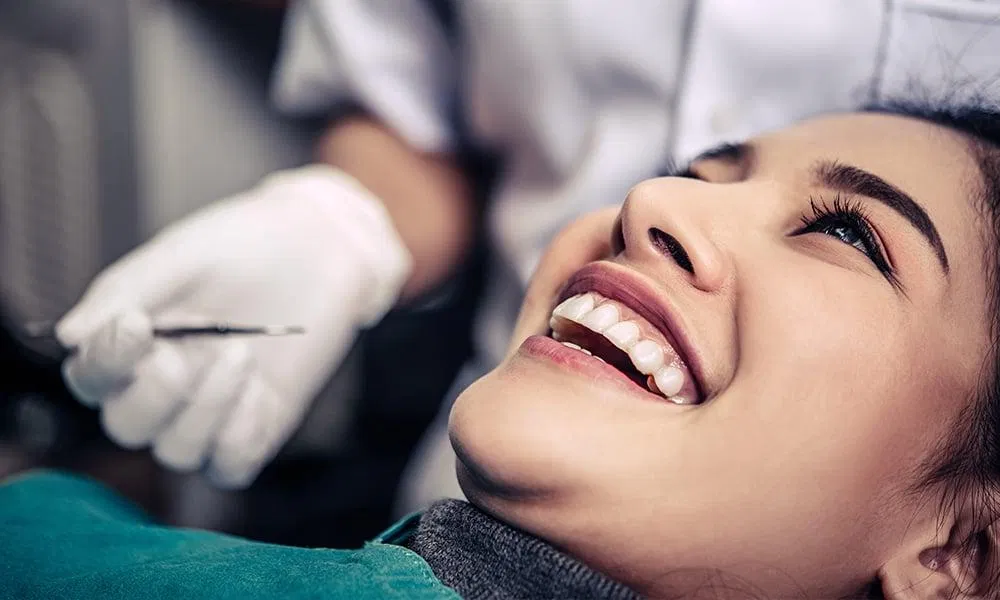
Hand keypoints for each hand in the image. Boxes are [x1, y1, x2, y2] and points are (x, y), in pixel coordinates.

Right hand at [56, 166, 411, 487]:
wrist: (321, 246)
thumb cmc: (247, 244)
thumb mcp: (183, 255)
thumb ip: (126, 291)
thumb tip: (67, 336)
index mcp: (136, 342)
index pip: (92, 378)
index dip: (104, 364)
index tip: (136, 326)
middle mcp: (165, 384)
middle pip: (128, 426)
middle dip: (154, 398)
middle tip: (185, 357)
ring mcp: (211, 410)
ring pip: (178, 451)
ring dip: (205, 409)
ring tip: (240, 353)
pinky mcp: (257, 426)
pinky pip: (230, 467)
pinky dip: (238, 440)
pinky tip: (257, 394)